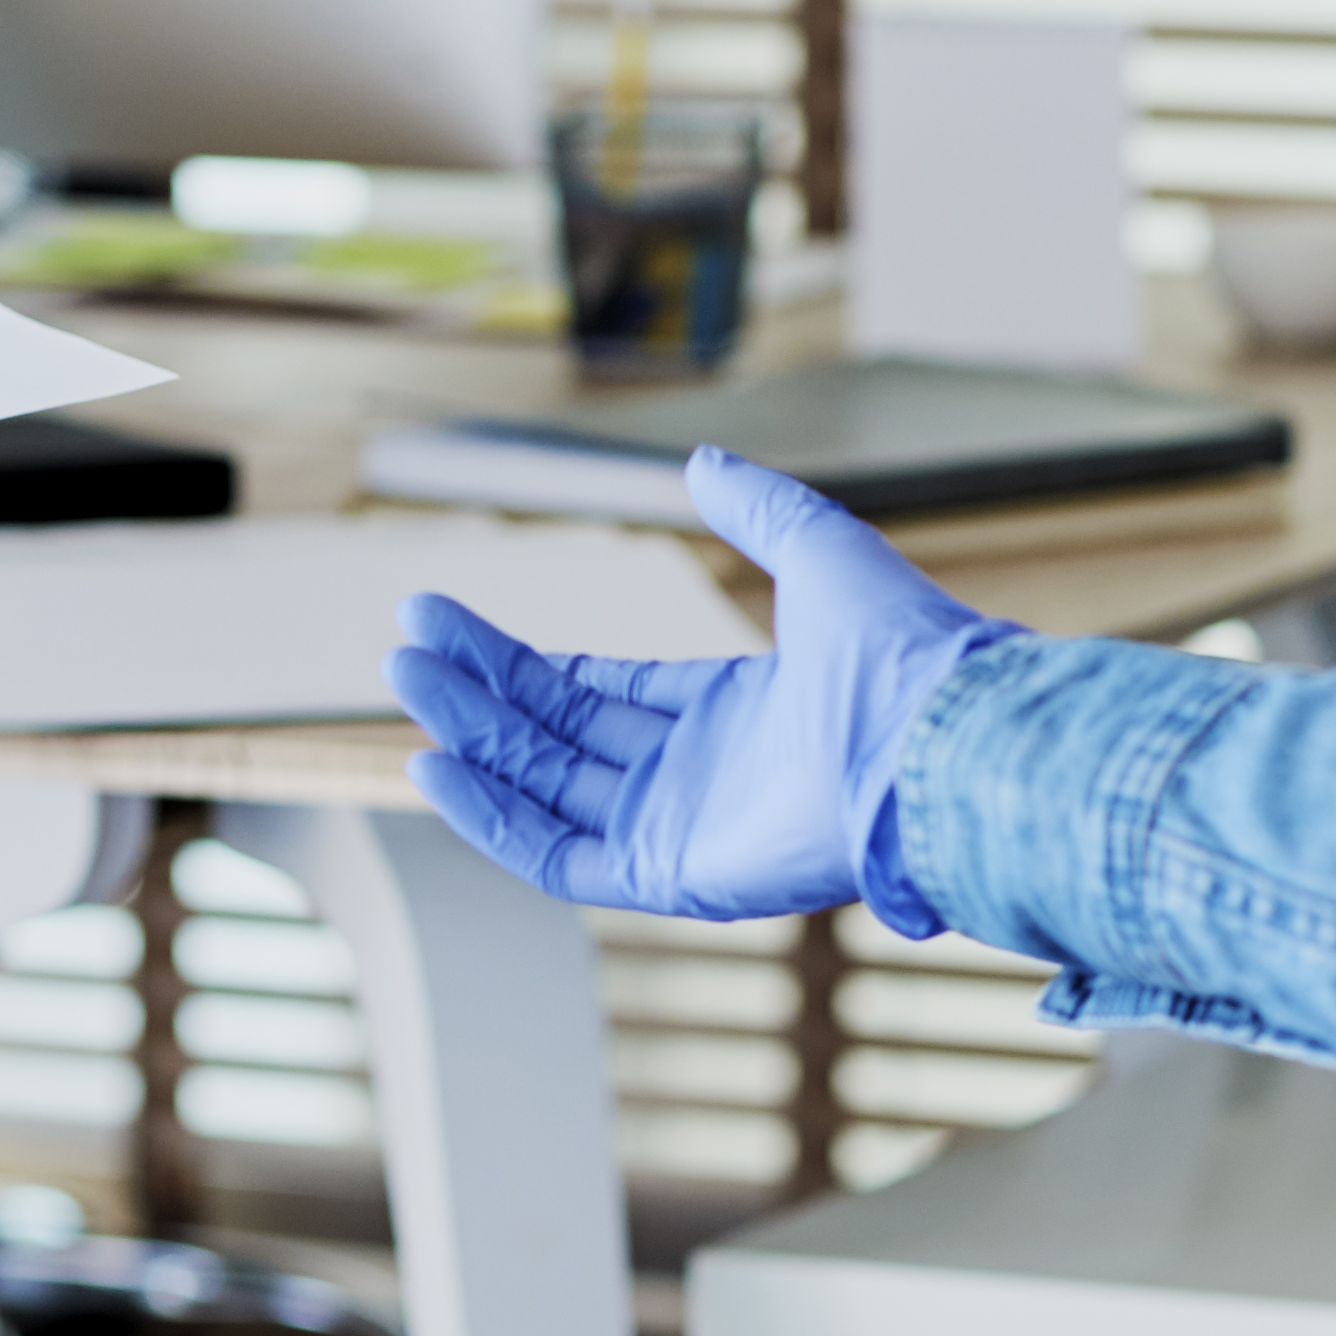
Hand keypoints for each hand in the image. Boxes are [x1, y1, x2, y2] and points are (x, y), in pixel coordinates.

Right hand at [385, 449, 1020, 919]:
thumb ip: (756, 507)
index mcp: (735, 710)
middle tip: (403, 647)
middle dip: (479, 691)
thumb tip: (704, 459)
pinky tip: (433, 766)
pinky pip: (561, 857)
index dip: (525, 662)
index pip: (605, 691)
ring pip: (547, 788)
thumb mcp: (818, 547)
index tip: (450, 622)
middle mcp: (703, 775)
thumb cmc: (899, 652)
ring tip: (403, 683)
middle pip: (559, 734)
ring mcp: (685, 830)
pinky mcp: (672, 876)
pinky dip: (491, 820)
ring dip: (470, 740)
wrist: (933, 742)